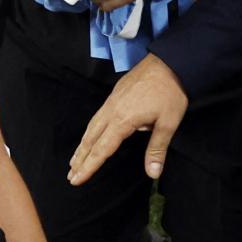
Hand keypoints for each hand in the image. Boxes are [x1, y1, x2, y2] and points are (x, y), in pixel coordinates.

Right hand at [68, 54, 186, 183]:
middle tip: (70, 175)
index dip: (89, 166)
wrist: (170, 62)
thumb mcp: (168, 123)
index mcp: (123, 120)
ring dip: (82, 145)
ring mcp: (112, 101)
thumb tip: (152, 173)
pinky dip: (89, 130)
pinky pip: (97, 116)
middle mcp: (112, 111)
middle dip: (80, 158)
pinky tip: (90, 135)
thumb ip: (157, 149)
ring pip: (91, 126)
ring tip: (75, 160)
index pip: (102, 149)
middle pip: (91, 139)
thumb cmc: (170, 93)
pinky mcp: (115, 94)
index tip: (76, 179)